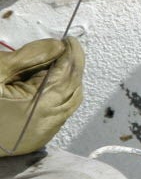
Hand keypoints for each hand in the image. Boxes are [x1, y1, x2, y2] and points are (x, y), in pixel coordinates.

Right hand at [0, 38, 83, 155]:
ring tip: (51, 66)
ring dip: (67, 80)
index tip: (68, 39)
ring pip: (70, 100)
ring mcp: (45, 132)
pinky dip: (58, 95)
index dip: (72, 53)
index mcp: (41, 104)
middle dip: (71, 65)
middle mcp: (50, 120)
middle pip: (74, 85)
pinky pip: (60, 112)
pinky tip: (42, 86)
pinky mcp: (37, 138)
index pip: (69, 72)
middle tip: (61, 49)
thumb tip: (57, 46)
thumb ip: (28, 57)